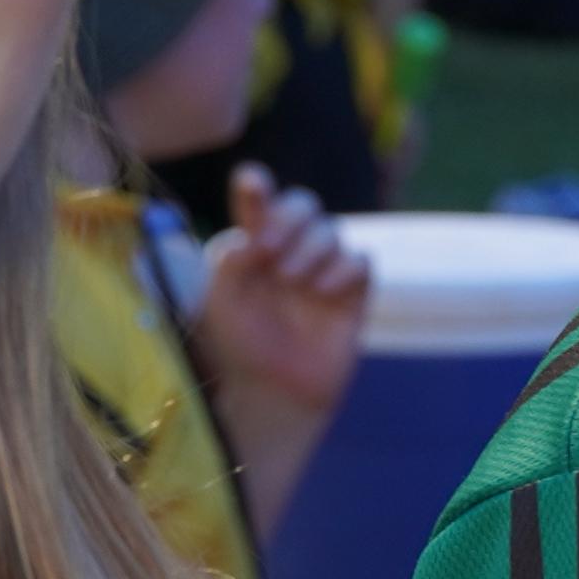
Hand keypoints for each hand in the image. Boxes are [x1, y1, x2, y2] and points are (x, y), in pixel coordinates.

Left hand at [195, 166, 370, 523]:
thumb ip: (230, 262)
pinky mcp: (353, 294)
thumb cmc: (237, 349)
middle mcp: (289, 251)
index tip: (252, 183)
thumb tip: (251, 237)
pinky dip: (341, 271)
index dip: (256, 188)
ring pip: (332, 230)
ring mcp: (323, 271)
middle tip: (268, 252)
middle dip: (288, 219)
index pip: (257, 203)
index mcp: (251, 246)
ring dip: (311, 249)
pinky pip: (360, 261)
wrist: (271, 395)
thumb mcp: (218, 303)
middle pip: (303, 205)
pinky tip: (321, 294)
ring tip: (293, 282)